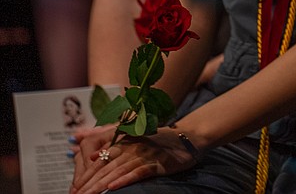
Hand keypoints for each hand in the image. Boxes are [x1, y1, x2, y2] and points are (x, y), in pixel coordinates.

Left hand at [71, 129, 196, 193]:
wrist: (190, 137)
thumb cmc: (161, 141)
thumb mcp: (135, 138)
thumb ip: (111, 142)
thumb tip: (87, 150)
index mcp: (126, 142)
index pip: (101, 159)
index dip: (86, 174)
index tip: (74, 188)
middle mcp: (134, 147)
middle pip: (106, 167)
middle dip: (89, 183)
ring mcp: (146, 154)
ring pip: (119, 171)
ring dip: (102, 185)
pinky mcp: (159, 163)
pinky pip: (139, 172)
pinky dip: (125, 180)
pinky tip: (113, 188)